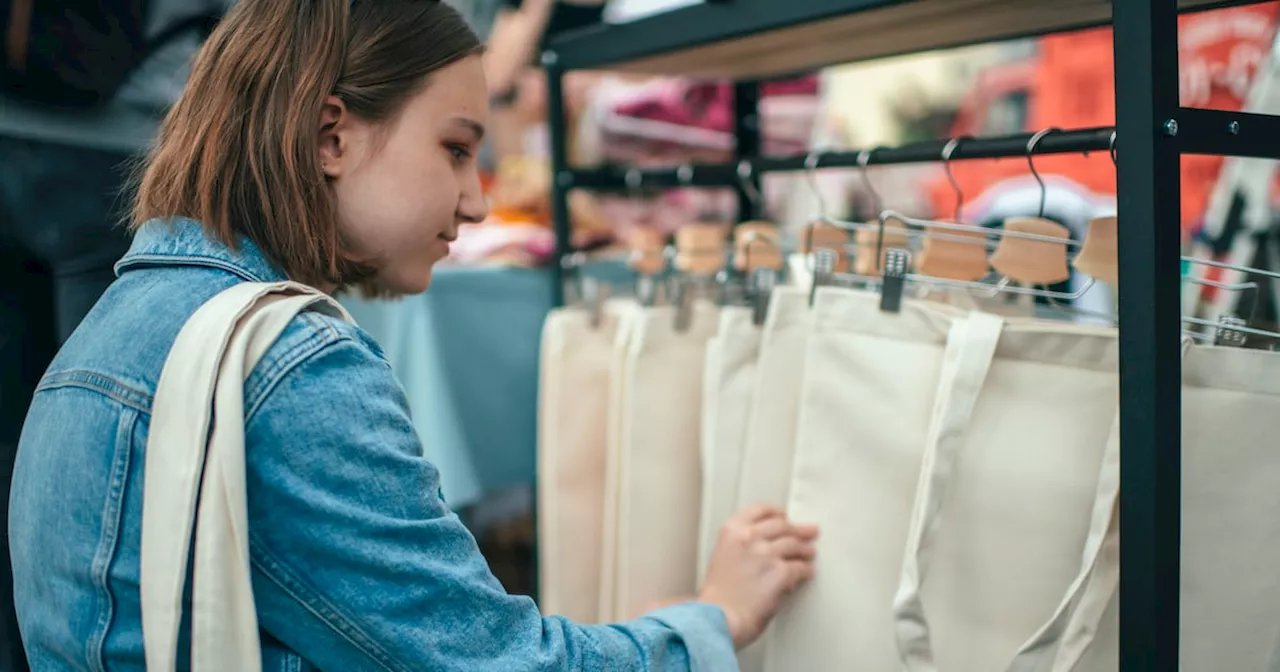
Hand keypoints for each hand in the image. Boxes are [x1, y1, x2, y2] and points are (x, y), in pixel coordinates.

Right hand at [697, 505, 818, 648]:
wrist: (719, 617)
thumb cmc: (718, 596)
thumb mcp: (723, 556)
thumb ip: (742, 544)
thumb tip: (768, 543)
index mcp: (732, 531)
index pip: (760, 510)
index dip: (777, 513)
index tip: (784, 516)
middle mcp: (750, 537)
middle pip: (782, 525)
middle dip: (798, 530)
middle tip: (808, 532)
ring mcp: (767, 553)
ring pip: (795, 545)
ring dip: (805, 550)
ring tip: (809, 553)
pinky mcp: (781, 572)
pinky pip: (801, 568)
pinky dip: (807, 571)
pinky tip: (808, 572)